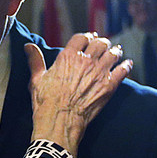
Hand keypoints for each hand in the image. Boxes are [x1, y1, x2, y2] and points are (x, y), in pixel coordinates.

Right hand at [28, 34, 131, 154]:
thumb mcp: (37, 79)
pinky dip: (126, 65)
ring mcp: (99, 72)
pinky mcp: (109, 86)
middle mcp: (86, 61)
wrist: (60, 121)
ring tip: (117, 51)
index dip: (87, 36)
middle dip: (103, 42)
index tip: (90, 38)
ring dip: (115, 51)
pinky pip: (123, 70)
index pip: (82, 37)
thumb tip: (28, 47)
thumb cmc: (46, 103)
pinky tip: (128, 64)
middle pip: (100, 43)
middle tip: (105, 44)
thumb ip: (35, 61)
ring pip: (113, 53)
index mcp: (68, 56)